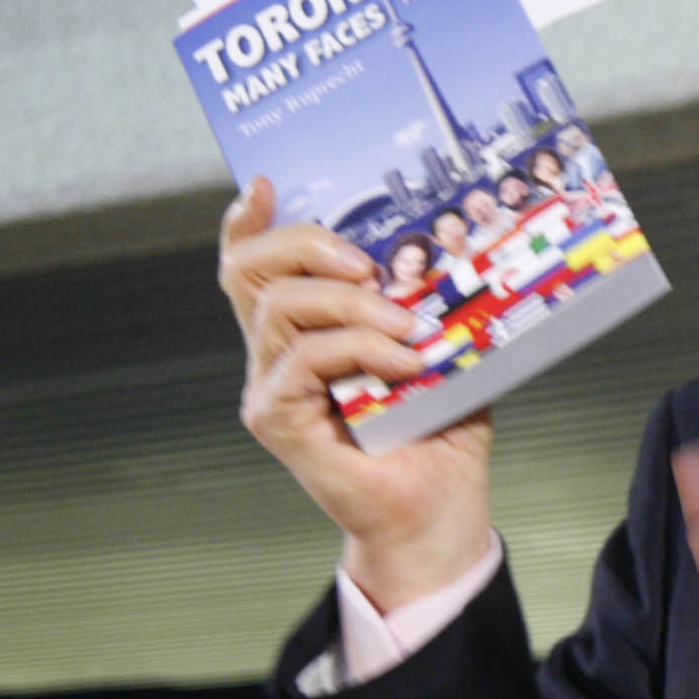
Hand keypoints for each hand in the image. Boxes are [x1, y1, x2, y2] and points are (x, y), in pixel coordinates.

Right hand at [218, 176, 495, 607]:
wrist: (439, 515)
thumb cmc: (440, 438)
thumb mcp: (442, 351)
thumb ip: (428, 304)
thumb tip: (448, 249)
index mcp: (306, 331)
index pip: (256, 264)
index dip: (251, 220)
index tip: (271, 184)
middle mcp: (275, 354)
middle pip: (250, 270)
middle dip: (306, 245)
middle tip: (367, 261)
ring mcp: (270, 387)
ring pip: (280, 308)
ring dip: (352, 305)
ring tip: (408, 328)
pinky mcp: (277, 420)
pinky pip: (302, 360)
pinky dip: (358, 351)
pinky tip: (403, 365)